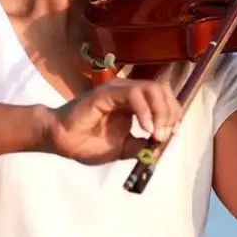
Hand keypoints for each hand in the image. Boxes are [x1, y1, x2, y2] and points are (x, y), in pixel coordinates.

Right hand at [42, 79, 180, 164]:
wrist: (63, 142)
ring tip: (156, 133)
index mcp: (133, 102)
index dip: (173, 114)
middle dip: (170, 113)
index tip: (172, 134)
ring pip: (152, 88)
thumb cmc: (88, 143)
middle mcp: (128, 91)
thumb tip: (159, 146)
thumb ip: (141, 145)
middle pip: (162, 90)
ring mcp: (118, 89)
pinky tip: (145, 129)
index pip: (163, 98)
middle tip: (164, 136)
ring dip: (161, 111)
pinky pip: (133, 94)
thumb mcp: (123, 148)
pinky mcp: (107, 93)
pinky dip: (145, 111)